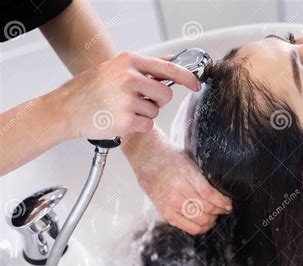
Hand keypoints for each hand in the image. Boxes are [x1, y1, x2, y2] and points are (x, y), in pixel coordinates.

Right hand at [54, 52, 200, 138]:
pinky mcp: (126, 120)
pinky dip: (138, 126)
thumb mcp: (114, 68)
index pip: (168, 68)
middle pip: (166, 94)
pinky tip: (121, 119)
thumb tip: (172, 61)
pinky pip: (148, 125)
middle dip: (157, 100)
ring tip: (122, 109)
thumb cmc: (89, 89)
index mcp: (128, 62)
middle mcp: (129, 78)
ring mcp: (127, 99)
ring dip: (144, 113)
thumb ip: (144, 66)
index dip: (187, 78)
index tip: (195, 84)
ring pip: (156, 111)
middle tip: (138, 101)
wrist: (64, 109)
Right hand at [126, 133, 231, 234]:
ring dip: (211, 220)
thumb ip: (202, 175)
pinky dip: (200, 227)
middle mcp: (176, 189)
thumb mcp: (188, 159)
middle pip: (206, 208)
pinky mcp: (165, 212)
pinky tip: (205, 222)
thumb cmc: (170, 157)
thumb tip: (221, 191)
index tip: (229, 204)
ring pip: (199, 219)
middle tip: (224, 209)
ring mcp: (170, 202)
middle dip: (219, 211)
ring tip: (215, 215)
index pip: (208, 193)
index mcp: (184, 173)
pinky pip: (188, 227)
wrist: (145, 157)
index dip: (222, 202)